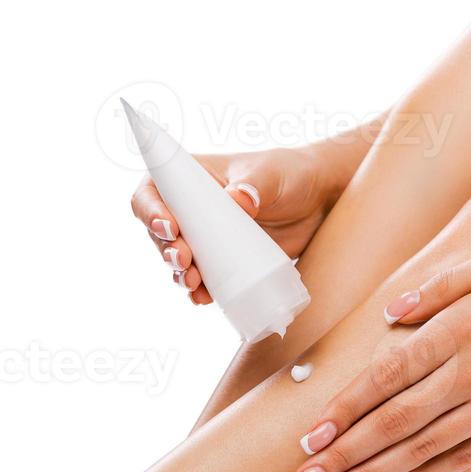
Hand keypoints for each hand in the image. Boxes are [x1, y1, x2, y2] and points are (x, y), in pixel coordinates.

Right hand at [131, 145, 339, 303]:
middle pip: (160, 233)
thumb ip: (254, 184)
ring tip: (194, 282)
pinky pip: (204, 281)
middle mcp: (193, 211)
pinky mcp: (226, 263)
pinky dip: (200, 291)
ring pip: (178, 261)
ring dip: (179, 274)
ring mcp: (208, 239)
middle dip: (166, 250)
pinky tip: (204, 298)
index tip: (170, 227)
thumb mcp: (271, 173)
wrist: (319, 203)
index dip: (151, 210)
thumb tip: (237, 200)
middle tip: (184, 260)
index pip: (153, 192)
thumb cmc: (290, 175)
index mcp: (192, 180)